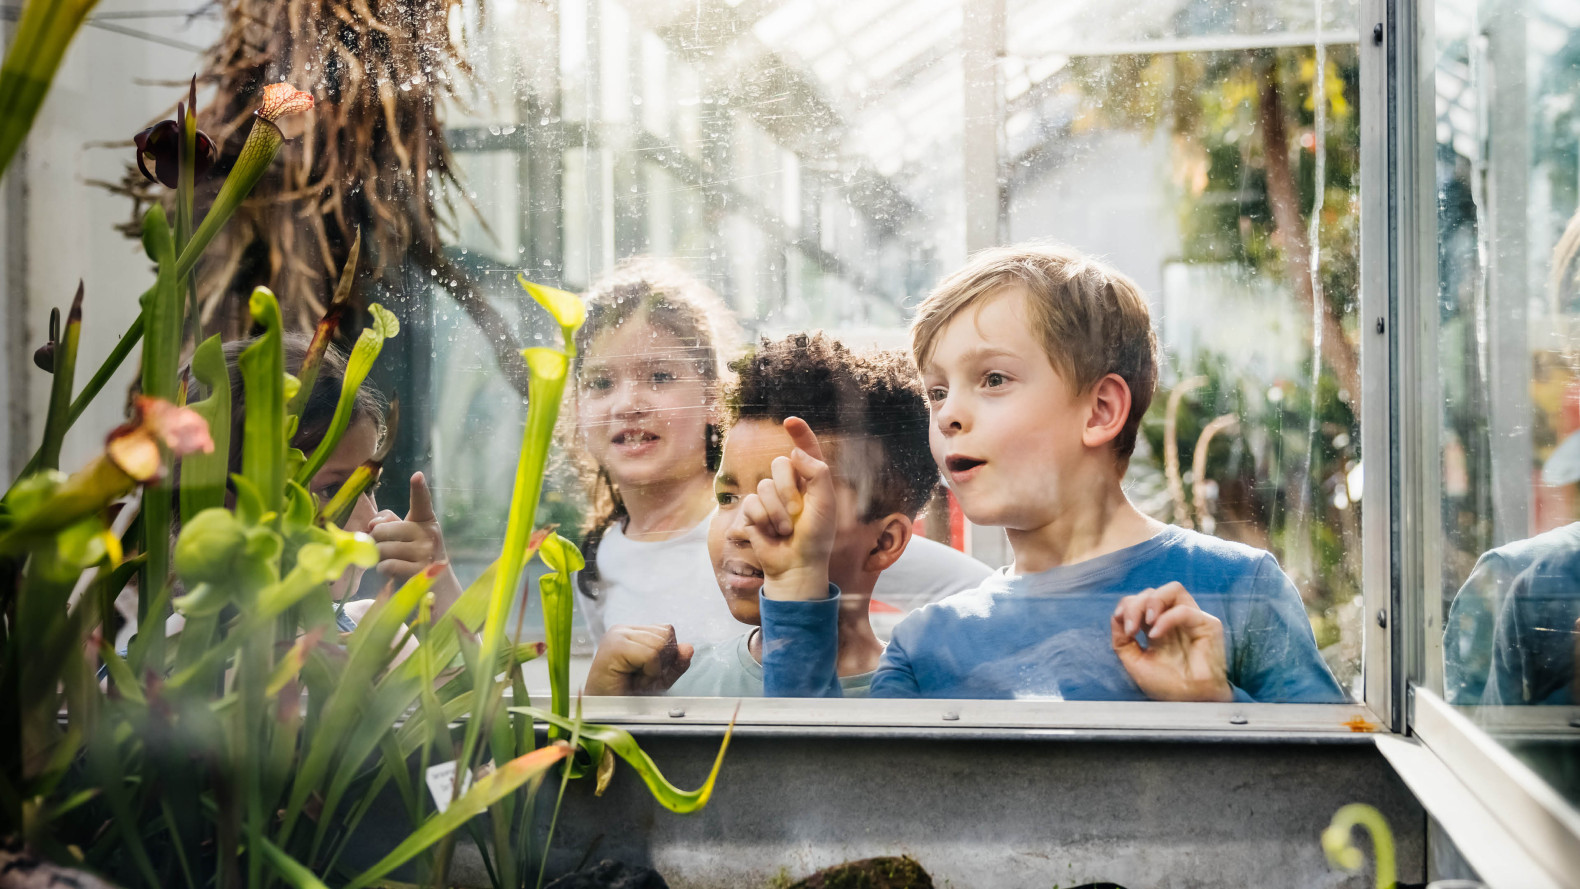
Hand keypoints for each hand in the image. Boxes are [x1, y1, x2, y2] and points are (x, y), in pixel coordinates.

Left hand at [368, 472, 461, 615]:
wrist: (434, 586)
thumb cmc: (414, 555)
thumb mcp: (405, 535)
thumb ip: (388, 522)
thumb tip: (371, 525)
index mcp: (425, 521)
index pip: (421, 502)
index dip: (418, 488)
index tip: (417, 476)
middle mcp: (428, 534)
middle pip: (382, 530)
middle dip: (376, 541)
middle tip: (385, 548)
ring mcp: (425, 553)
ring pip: (382, 549)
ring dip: (379, 557)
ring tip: (391, 561)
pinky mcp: (418, 571)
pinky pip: (386, 565)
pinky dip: (382, 569)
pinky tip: (392, 571)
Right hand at [584, 625, 692, 695]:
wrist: (605, 712)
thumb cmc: (627, 696)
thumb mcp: (659, 679)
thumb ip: (676, 663)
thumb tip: (689, 648)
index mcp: (632, 632)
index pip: (667, 630)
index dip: (666, 655)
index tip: (647, 672)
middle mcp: (624, 629)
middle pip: (666, 634)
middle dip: (661, 661)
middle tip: (640, 677)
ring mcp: (618, 635)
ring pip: (660, 643)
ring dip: (654, 668)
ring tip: (636, 678)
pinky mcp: (616, 645)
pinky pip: (651, 654)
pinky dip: (649, 672)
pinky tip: (632, 679)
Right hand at [739, 417, 837, 600]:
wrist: (796, 566)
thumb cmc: (816, 537)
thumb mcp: (825, 504)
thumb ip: (817, 473)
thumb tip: (795, 452)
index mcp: (811, 480)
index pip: (805, 450)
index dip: (799, 433)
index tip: (790, 421)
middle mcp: (790, 485)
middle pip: (780, 464)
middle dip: (787, 489)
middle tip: (797, 513)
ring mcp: (770, 498)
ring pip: (764, 485)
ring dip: (777, 512)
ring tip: (785, 530)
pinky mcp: (753, 512)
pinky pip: (751, 503)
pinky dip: (763, 520)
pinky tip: (770, 534)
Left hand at [1110, 582, 1233, 702]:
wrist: (1188, 704)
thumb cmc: (1166, 685)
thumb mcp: (1134, 662)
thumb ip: (1122, 640)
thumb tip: (1116, 617)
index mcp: (1157, 626)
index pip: (1140, 601)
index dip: (1127, 606)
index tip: (1121, 624)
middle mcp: (1174, 619)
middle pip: (1153, 592)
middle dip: (1136, 605)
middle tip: (1130, 628)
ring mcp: (1191, 620)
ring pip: (1173, 589)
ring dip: (1153, 601)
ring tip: (1144, 622)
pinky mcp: (1207, 625)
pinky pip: (1185, 610)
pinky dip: (1167, 618)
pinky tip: (1156, 635)